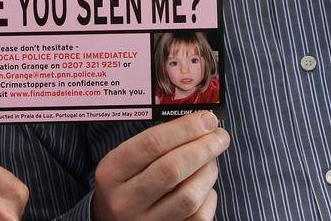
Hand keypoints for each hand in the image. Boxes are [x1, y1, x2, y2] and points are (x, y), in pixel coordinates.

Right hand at [92, 112, 228, 220]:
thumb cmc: (125, 183)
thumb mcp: (123, 161)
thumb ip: (154, 144)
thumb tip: (199, 124)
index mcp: (110, 172)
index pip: (152, 144)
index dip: (185, 129)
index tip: (207, 119)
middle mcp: (124, 200)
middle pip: (172, 169)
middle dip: (203, 148)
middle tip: (220, 135)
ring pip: (188, 196)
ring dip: (208, 172)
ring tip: (212, 159)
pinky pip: (198, 217)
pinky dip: (208, 196)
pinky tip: (205, 186)